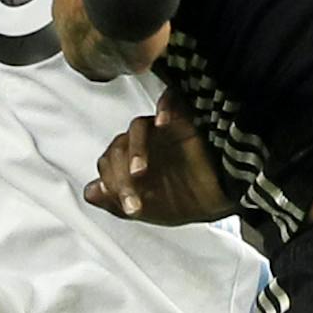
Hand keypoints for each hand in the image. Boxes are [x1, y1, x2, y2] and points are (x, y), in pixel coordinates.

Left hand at [85, 91, 231, 223]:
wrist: (222, 200)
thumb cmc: (187, 201)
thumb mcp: (148, 210)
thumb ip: (116, 202)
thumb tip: (89, 191)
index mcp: (130, 162)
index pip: (108, 162)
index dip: (112, 183)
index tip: (127, 206)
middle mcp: (144, 144)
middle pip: (118, 146)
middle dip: (120, 177)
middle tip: (133, 202)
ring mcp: (163, 131)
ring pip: (138, 128)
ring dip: (135, 150)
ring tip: (139, 173)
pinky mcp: (185, 121)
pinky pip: (171, 102)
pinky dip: (165, 108)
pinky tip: (163, 122)